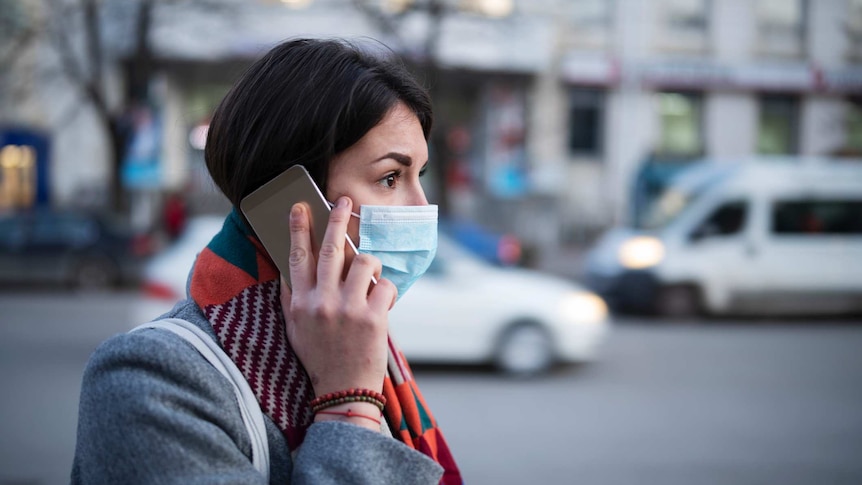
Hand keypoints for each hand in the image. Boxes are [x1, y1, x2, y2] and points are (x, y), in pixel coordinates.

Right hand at [280, 197, 396, 401]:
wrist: (343, 392)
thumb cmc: (320, 358)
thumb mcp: (296, 328)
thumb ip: (292, 297)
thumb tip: (289, 266)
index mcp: (300, 303)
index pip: (297, 257)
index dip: (298, 229)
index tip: (300, 207)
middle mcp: (321, 302)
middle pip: (331, 250)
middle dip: (337, 219)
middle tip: (343, 200)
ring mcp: (348, 309)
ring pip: (364, 262)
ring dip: (371, 263)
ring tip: (371, 275)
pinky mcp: (373, 318)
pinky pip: (385, 285)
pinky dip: (387, 289)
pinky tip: (383, 303)